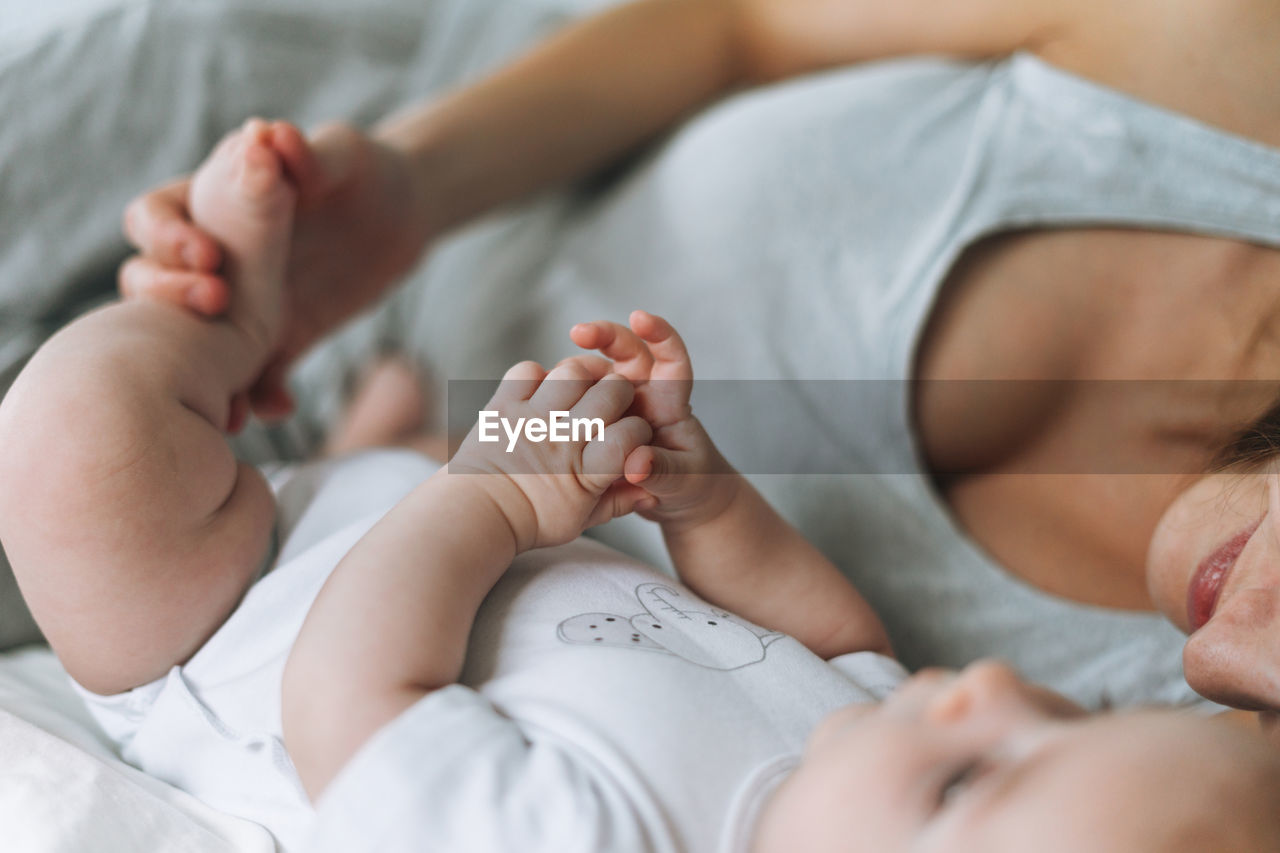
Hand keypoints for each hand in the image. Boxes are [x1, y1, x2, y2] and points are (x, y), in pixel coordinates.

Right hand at [119, 121, 434, 419]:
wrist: (400, 215)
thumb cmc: (359, 170)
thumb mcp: (342, 155)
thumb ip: (308, 154)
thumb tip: (272, 136)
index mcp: (207, 200)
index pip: (156, 215)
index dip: (168, 235)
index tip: (208, 253)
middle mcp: (210, 254)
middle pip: (151, 279)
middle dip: (168, 296)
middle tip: (214, 303)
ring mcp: (237, 302)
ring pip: (190, 339)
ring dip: (197, 367)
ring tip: (223, 397)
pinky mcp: (275, 338)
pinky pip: (255, 373)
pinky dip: (260, 394)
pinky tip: (277, 408)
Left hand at [449, 359, 653, 552]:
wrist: (476, 513)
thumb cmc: (531, 519)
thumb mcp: (580, 520)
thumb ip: (617, 503)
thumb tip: (649, 494)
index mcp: (585, 471)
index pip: (631, 434)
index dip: (638, 431)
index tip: (631, 436)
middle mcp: (561, 439)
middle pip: (611, 392)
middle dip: (621, 393)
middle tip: (613, 403)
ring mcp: (531, 418)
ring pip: (572, 372)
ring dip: (584, 374)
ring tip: (583, 388)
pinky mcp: (504, 405)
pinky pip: (527, 370)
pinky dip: (538, 375)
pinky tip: (543, 391)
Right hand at [570, 310, 741, 530]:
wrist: (674, 502)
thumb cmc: (690, 486)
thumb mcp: (682, 481)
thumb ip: (662, 471)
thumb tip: (636, 464)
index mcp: (670, 403)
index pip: (671, 359)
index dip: (660, 334)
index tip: (640, 319)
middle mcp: (642, 396)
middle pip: (625, 351)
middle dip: (603, 334)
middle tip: (579, 332)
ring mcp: (615, 407)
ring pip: (593, 372)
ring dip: (575, 367)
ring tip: (555, 379)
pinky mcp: (592, 421)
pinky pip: (574, 398)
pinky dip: (559, 394)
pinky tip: (538, 398)